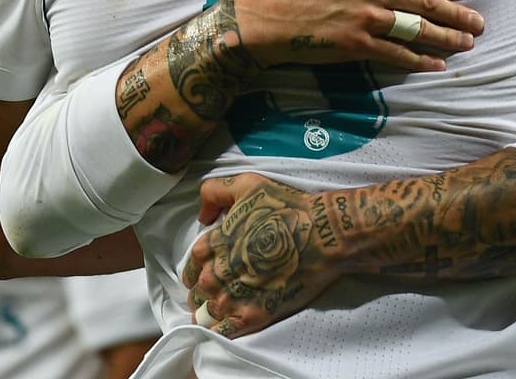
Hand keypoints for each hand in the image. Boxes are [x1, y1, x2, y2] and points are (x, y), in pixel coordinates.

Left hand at [181, 173, 339, 338]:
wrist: (321, 236)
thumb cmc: (287, 208)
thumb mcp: (248, 184)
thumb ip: (215, 192)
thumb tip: (202, 215)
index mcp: (215, 242)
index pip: (193, 262)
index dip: (197, 268)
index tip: (204, 272)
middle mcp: (218, 272)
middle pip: (198, 290)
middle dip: (202, 292)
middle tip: (212, 292)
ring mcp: (234, 296)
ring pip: (207, 312)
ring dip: (209, 312)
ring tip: (218, 311)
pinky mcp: (253, 315)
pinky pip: (224, 332)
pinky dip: (219, 331)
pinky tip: (224, 327)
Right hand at [235, 0, 483, 72]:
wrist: (261, 17)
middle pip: (425, 1)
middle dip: (457, 13)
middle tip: (478, 22)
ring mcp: (365, 19)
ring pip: (417, 28)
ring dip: (446, 38)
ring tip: (466, 44)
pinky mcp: (356, 45)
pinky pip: (396, 54)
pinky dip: (419, 61)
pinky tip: (436, 65)